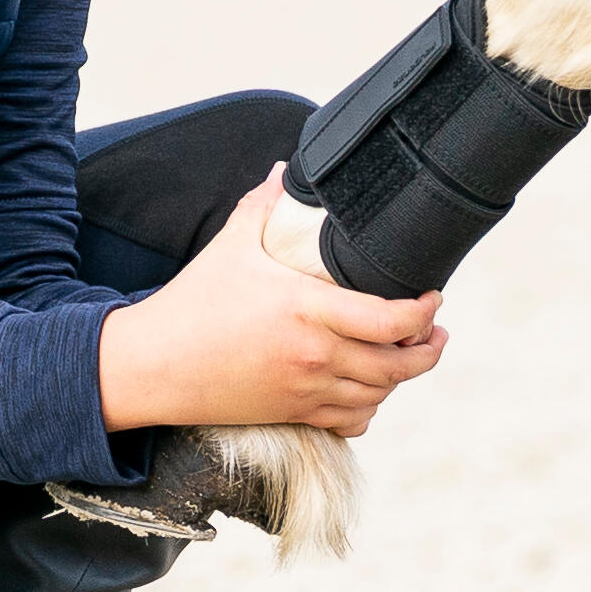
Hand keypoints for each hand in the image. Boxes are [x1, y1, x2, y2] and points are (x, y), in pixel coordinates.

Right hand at [95, 176, 446, 436]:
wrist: (154, 366)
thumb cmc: (192, 304)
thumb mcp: (229, 246)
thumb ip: (262, 206)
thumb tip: (283, 169)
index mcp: (307, 310)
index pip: (390, 320)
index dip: (423, 313)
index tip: (432, 297)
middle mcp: (315, 356)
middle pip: (398, 365)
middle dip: (428, 349)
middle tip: (436, 331)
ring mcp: (306, 390)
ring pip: (380, 394)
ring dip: (403, 378)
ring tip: (411, 356)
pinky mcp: (293, 413)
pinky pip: (352, 422)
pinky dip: (370, 408)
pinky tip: (370, 390)